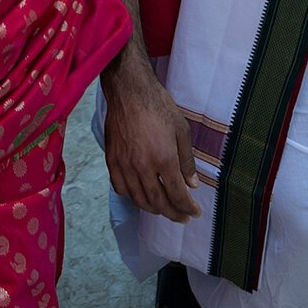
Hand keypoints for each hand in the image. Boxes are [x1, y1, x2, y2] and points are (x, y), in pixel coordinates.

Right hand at [101, 63, 200, 220]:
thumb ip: (187, 161)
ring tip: (165, 209)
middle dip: (173, 213)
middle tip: (182, 217)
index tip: (195, 213)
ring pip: (139, 199)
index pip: (177, 194)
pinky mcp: (111, 160)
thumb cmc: (158, 106)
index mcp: (163, 159)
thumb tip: (192, 184)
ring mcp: (124, 165)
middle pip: (158, 202)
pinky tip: (141, 196)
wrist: (129, 91)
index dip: (187, 207)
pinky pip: (121, 188)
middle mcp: (142, 166)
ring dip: (154, 209)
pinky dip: (133, 197)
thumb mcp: (181, 130)